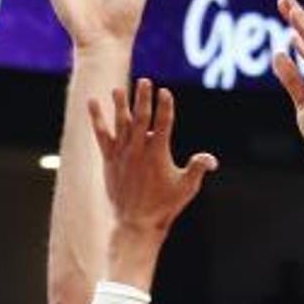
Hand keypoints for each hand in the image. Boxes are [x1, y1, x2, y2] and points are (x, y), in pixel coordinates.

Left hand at [89, 78, 216, 238]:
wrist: (135, 222)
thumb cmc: (164, 206)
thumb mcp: (186, 188)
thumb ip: (197, 169)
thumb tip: (211, 159)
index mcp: (158, 153)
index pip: (163, 123)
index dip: (165, 106)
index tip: (165, 92)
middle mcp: (138, 150)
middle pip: (141, 118)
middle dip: (143, 98)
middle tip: (145, 81)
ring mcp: (122, 154)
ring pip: (120, 123)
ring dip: (120, 104)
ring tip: (118, 89)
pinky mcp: (109, 159)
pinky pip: (101, 134)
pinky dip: (97, 118)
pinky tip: (92, 102)